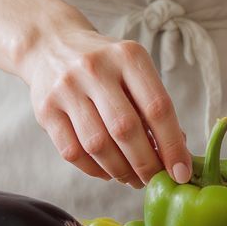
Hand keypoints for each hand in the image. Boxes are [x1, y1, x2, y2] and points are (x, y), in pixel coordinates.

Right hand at [20, 26, 192, 188]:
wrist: (51, 45)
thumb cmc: (105, 65)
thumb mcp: (133, 70)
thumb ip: (153, 107)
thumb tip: (176, 155)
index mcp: (128, 56)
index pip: (157, 107)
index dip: (172, 145)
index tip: (181, 173)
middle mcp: (95, 68)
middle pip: (126, 129)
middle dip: (146, 164)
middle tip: (155, 180)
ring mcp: (66, 88)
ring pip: (97, 145)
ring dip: (120, 171)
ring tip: (132, 178)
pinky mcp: (45, 109)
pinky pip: (72, 152)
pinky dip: (94, 170)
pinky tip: (107, 171)